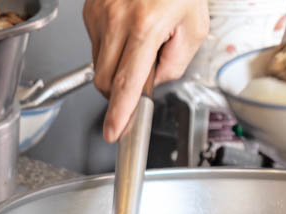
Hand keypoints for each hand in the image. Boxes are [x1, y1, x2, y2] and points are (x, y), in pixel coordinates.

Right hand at [83, 0, 208, 141]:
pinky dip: (111, 47)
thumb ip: (176, 63)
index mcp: (146, 27)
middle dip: (118, 91)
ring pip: (98, 65)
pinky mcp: (90, 12)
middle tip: (139, 77)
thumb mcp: (195, 25)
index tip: (114, 131)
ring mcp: (99, 16)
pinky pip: (95, 45)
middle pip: (104, 81)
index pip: (127, 82)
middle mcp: (117, 21)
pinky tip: (127, 29)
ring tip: (138, 41)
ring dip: (116, 66)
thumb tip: (153, 82)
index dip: (120, 112)